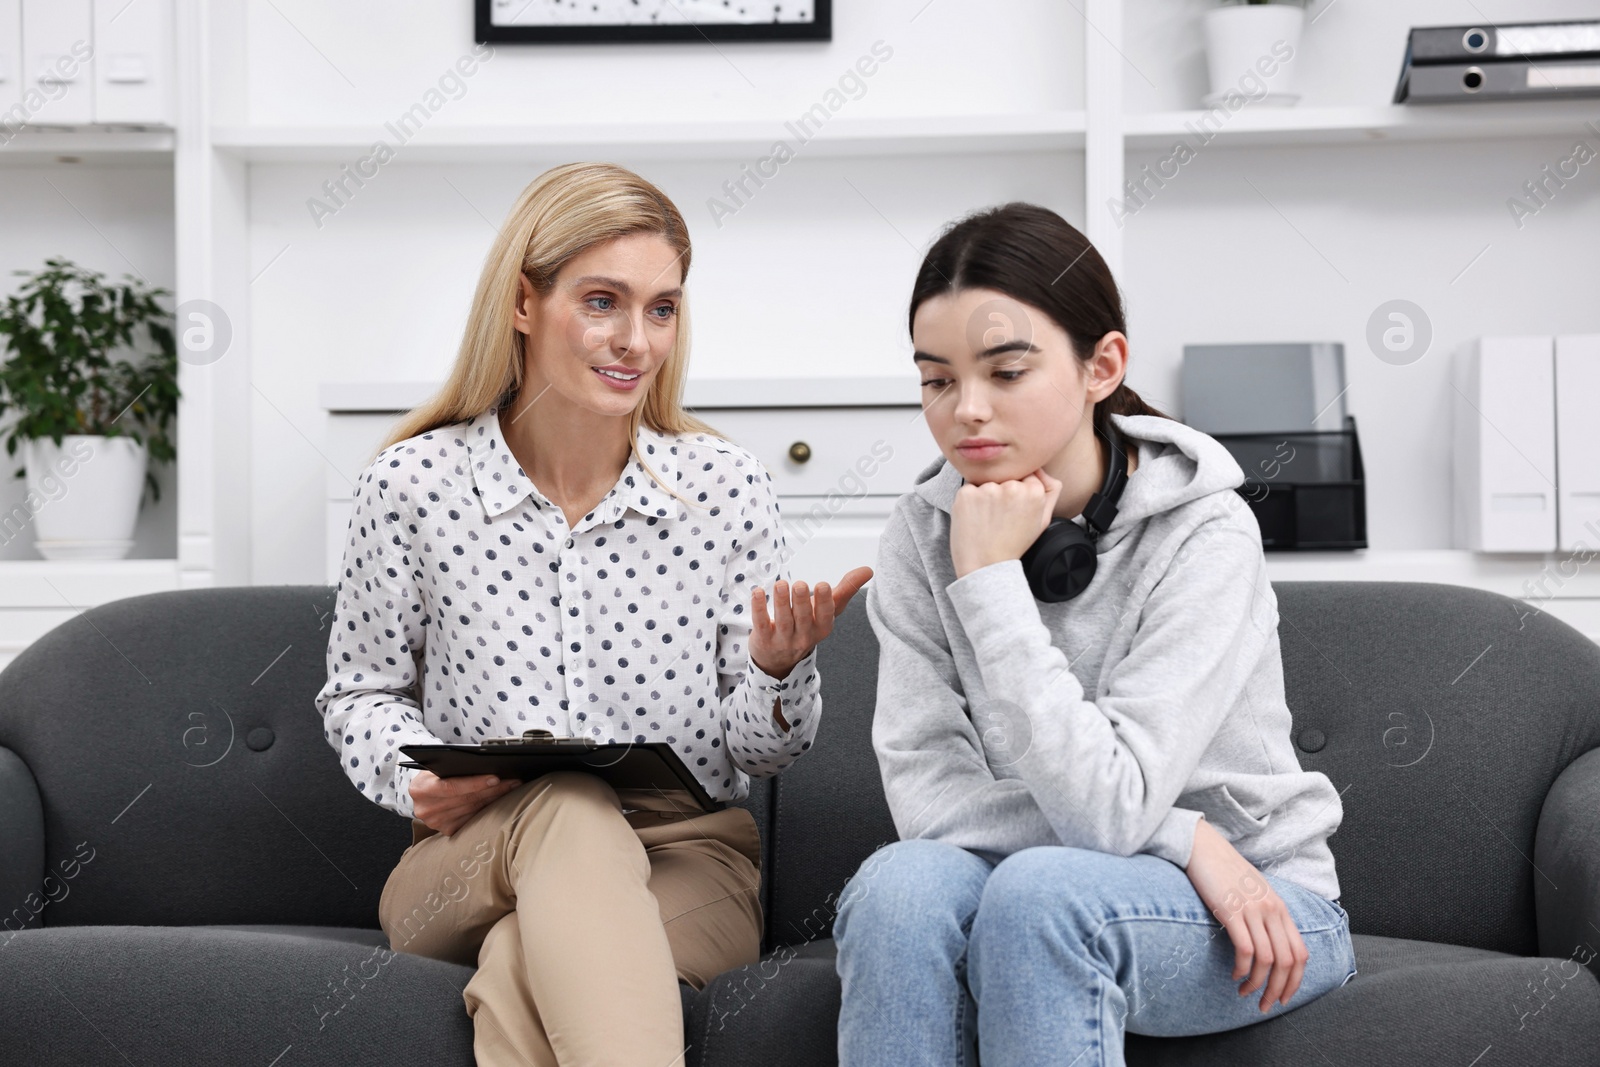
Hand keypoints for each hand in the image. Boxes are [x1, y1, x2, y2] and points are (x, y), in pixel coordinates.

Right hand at [410, 770, 522, 836]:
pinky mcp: (447, 830)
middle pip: (466, 799)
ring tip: (511, 788)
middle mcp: (425, 809)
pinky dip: (488, 809)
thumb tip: (487, 765)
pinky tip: (500, 800)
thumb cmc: (435, 775)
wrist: (424, 793)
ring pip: (473, 810)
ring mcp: (436, 823)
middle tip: (513, 781)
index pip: (451, 787)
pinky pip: (473, 819)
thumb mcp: (437, 767)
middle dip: (493, 789)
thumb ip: (455, 767)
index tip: (496, 778)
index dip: (475, 783)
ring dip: (494, 799)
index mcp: (420, 789)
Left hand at [750, 566, 873, 680]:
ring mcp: (783, 640)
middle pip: (803, 618)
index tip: (823, 585)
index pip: (826, 616)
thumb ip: (845, 589)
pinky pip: (761, 623)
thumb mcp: (828, 611)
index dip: (824, 602)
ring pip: (783, 620)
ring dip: (781, 602)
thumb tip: (868, 570)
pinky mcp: (763, 639)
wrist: (779, 659)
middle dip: (802, 601)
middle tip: (799, 584)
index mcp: (822, 627)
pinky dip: (758, 608)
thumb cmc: (807, 626)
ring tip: (780, 584)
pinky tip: (757, 592)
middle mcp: (804, 636)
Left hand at [950, 467, 1061, 578]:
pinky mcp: (967, 493)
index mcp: (1034, 491)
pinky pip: (969, 489)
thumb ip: (1050, 490)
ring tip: (987, 520)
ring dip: (985, 496)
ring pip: (987, 482)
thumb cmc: (1013, 544)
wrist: (986, 566)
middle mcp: (1013, 487)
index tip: (1012, 509)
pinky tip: (975, 519)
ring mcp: (988, 489)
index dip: (1017, 492)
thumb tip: (1043, 469)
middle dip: (1001, 492)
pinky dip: (970, 501)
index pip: (1025, 475)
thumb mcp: (1042, 520)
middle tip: (999, 517)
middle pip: (1005, 477)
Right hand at [1183, 818, 1308, 1011]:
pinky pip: (1245, 949)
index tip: (1283, 998)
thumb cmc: (1225, 871)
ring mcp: (1252, 910)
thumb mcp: (1255, 892)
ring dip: (1257, 985)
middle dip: (1278, 991)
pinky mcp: (1231, 911)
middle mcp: (1272, 910)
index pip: (1301, 954)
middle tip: (1264, 1006)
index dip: (1295, 982)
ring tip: (1244, 994)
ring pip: (1267, 960)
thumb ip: (1266, 915)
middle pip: (1287, 962)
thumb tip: (1269, 945)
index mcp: (1281, 908)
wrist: (1203, 846)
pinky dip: (1242, 969)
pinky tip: (1234, 974)